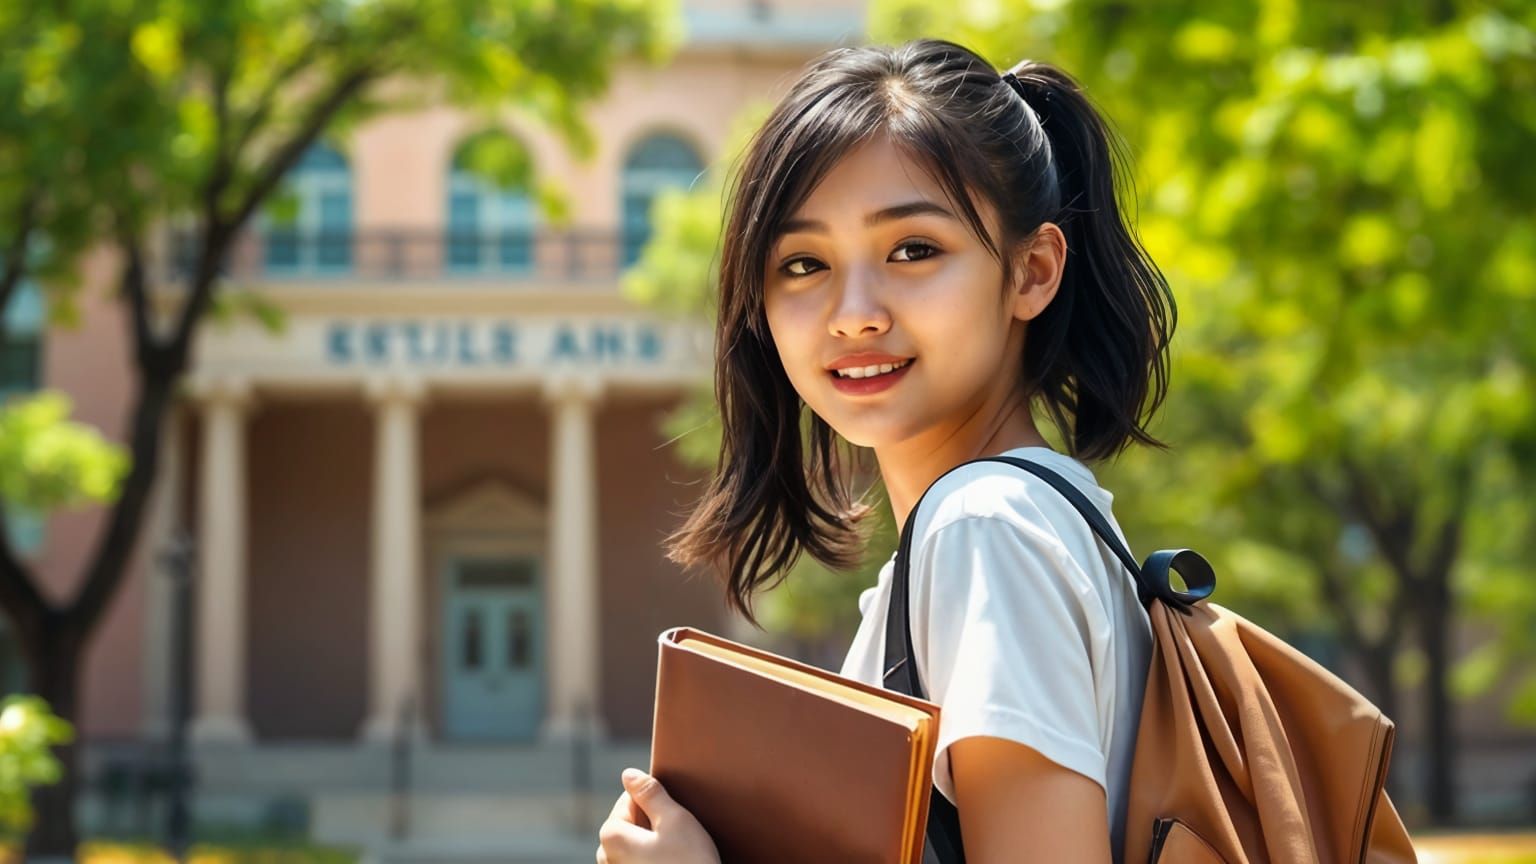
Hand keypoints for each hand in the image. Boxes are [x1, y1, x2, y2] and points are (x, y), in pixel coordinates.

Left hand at [596, 768, 720, 863]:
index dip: (654, 800)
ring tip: (677, 852)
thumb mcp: (675, 819)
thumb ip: (650, 793)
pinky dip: (654, 860)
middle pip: (629, 824)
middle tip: (677, 834)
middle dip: (651, 823)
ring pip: (634, 846)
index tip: (673, 812)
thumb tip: (628, 774)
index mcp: (611, 836)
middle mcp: (606, 859)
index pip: (627, 800)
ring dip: (653, 844)